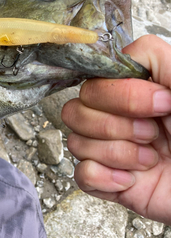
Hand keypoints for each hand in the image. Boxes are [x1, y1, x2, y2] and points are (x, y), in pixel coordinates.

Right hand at [62, 34, 170, 223]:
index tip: (162, 104)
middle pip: (76, 109)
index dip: (120, 95)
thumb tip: (120, 57)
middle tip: (153, 134)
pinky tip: (132, 180)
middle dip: (115, 125)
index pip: (94, 81)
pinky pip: (80, 173)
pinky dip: (103, 177)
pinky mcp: (110, 181)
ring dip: (115, 152)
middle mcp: (118, 117)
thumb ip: (156, 58)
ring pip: (75, 140)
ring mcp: (112, 149)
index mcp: (136, 92)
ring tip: (150, 159)